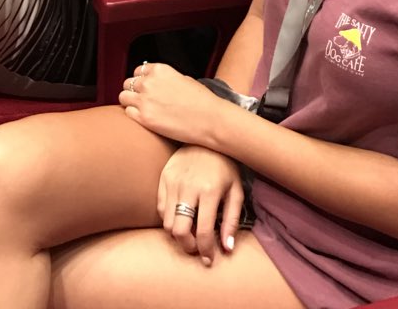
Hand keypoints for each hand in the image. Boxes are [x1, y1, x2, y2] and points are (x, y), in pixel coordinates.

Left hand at [119, 62, 227, 146]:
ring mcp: (145, 100)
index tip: (145, 87)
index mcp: (160, 70)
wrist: (210, 119)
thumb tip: (159, 83)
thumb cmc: (202, 101)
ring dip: (130, 102)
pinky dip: (133, 115)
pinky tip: (145, 118)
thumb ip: (166, 79)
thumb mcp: (184, 79)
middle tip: (143, 100)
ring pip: (123, 97)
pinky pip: (127, 112)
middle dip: (134, 91)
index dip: (141, 79)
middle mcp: (149, 82)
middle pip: (128, 83)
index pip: (138, 70)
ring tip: (140, 109)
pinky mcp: (144, 118)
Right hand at [158, 146, 244, 265]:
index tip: (209, 260)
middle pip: (178, 231)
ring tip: (191, 230)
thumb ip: (231, 220)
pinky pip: (160, 208)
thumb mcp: (236, 191)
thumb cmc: (225, 166)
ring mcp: (173, 181)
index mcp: (209, 191)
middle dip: (188, 246)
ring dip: (178, 233)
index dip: (205, 251)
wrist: (208, 137)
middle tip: (197, 247)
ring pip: (167, 222)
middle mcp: (188, 187)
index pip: (202, 231)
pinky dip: (169, 218)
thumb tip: (227, 249)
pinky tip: (182, 214)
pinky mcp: (163, 177)